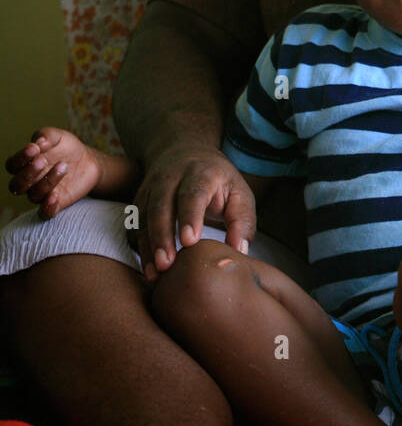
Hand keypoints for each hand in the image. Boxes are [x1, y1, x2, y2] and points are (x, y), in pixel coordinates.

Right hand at [6, 127, 101, 217]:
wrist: (87, 160)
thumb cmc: (66, 147)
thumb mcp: (58, 136)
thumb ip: (46, 135)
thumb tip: (39, 142)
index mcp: (24, 164)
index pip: (12, 165)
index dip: (20, 158)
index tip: (34, 148)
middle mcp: (29, 182)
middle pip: (16, 185)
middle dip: (28, 174)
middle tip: (43, 161)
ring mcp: (41, 194)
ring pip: (33, 195)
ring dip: (47, 182)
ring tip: (63, 166)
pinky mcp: (55, 204)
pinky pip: (45, 213)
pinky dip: (48, 207)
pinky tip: (55, 196)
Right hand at [132, 144, 256, 282]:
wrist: (184, 151)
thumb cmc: (218, 180)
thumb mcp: (239, 192)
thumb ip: (242, 221)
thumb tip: (240, 252)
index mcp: (201, 172)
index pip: (192, 193)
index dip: (189, 216)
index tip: (189, 241)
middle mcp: (171, 177)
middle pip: (161, 205)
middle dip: (162, 236)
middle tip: (167, 265)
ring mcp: (151, 188)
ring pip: (144, 216)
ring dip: (148, 246)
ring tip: (156, 274)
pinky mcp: (139, 200)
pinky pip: (135, 224)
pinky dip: (140, 247)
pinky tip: (149, 269)